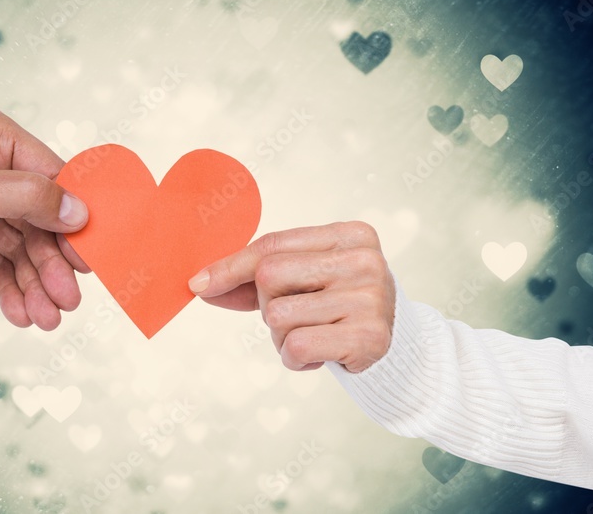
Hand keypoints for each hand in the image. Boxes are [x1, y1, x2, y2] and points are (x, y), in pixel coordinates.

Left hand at [0, 107, 89, 329]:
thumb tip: (80, 211)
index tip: (95, 254)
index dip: (76, 217)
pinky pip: (4, 268)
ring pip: (26, 251)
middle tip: (69, 300)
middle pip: (44, 222)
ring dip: (37, 285)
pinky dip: (14, 291)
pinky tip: (22, 315)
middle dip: (54, 264)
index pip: (53, 178)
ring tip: (47, 319)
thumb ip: (25, 198)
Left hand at [188, 222, 394, 372]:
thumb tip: (199, 285)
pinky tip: (320, 354)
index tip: (198, 284)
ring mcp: (370, 297)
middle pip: (269, 276)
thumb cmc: (336, 304)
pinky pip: (297, 346)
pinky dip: (295, 358)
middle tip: (299, 316)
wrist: (394, 344)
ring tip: (314, 335)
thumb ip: (253, 278)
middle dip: (269, 304)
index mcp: (348, 234)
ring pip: (279, 316)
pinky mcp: (370, 336)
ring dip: (282, 337)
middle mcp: (364, 260)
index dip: (230, 266)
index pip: (272, 246)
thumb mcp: (303, 280)